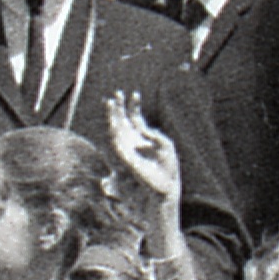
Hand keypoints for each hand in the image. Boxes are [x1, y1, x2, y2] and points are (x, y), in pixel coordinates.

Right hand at [98, 90, 183, 211]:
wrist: (166, 186)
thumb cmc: (168, 167)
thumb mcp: (166, 145)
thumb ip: (156, 135)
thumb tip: (146, 130)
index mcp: (143, 137)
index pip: (135, 118)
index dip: (134, 106)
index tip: (135, 93)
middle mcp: (133, 141)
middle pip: (122, 120)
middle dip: (118, 107)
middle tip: (116, 93)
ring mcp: (128, 149)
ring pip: (115, 129)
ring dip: (112, 116)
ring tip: (110, 102)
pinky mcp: (126, 158)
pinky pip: (116, 144)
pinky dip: (114, 133)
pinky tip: (113, 122)